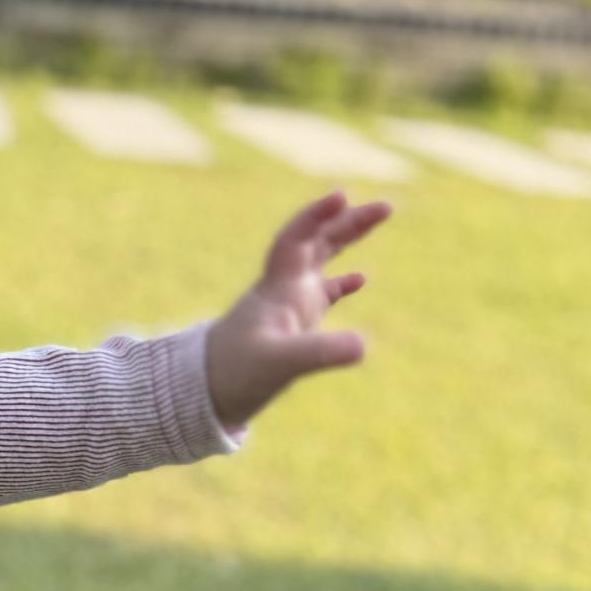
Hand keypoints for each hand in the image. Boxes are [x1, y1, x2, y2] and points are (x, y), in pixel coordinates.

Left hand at [205, 190, 389, 433]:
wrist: (204, 394)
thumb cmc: (235, 374)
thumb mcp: (281, 364)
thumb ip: (320, 353)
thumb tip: (363, 346)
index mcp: (278, 288)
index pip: (297, 239)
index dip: (316, 216)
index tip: (342, 197)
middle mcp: (284, 289)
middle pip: (317, 242)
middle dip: (348, 221)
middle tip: (386, 207)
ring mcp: (289, 306)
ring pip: (321, 261)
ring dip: (347, 239)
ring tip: (379, 217)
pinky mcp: (292, 327)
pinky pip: (321, 295)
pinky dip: (342, 283)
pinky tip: (362, 279)